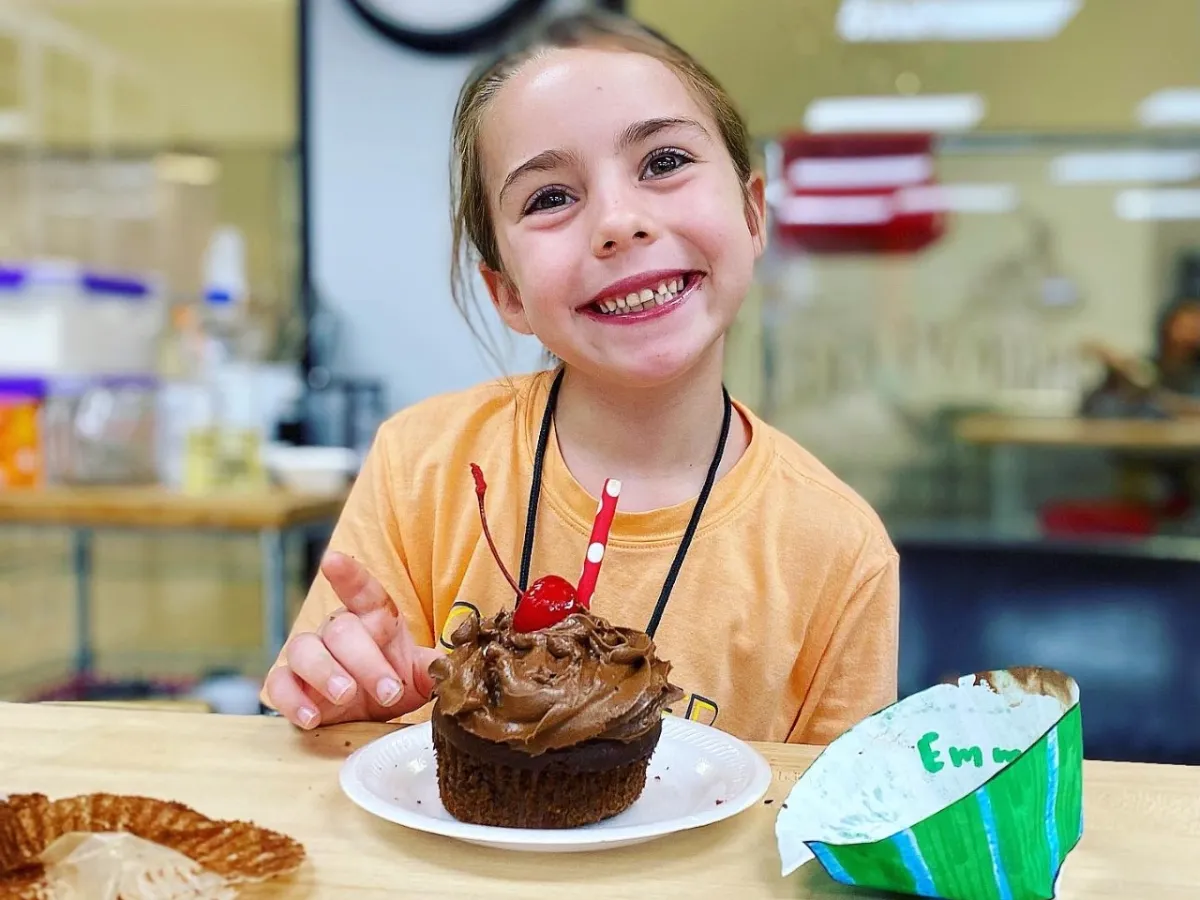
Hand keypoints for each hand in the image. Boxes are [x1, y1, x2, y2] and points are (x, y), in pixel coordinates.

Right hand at [264, 551, 442, 728]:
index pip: (361, 590)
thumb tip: (447, 669)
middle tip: (388, 691)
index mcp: (372, 618)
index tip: (333, 560)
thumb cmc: (393, 681)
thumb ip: (431, 668)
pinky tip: (311, 718)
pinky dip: (292, 700)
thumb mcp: (418, 675)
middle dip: (366, 662)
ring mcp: (309, 655)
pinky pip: (278, 684)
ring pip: (304, 650)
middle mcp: (337, 630)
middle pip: (342, 630)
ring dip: (326, 674)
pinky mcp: (289, 684)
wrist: (370, 713)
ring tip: (346, 697)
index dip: (348, 575)